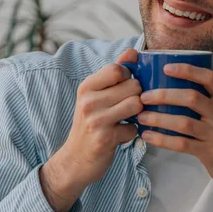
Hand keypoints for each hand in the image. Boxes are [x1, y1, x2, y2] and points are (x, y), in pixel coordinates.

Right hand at [40, 48, 142, 211]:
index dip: (129, 77)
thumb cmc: (90, 124)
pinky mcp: (105, 138)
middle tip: (128, 107)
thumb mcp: (95, 96)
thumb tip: (133, 51)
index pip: (117, 69)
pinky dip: (132, 133)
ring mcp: (96, 120)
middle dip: (137, 97)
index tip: (124, 88)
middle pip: (133, 86)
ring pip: (136, 104)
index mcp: (86, 87)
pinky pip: (134, 128)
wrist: (75, 160)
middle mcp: (88, 101)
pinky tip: (122, 135)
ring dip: (138, 114)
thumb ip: (114, 73)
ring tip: (128, 119)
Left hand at [137, 63, 212, 201]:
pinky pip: (181, 144)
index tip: (166, 68)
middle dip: (164, 95)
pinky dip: (162, 139)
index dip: (188, 71)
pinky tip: (148, 135)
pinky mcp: (210, 152)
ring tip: (141, 116)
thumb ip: (203, 99)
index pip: (209, 78)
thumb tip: (167, 84)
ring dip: (159, 118)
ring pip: (183, 122)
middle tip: (144, 96)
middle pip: (191, 98)